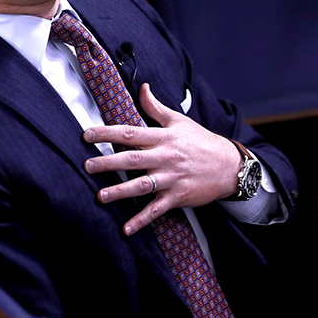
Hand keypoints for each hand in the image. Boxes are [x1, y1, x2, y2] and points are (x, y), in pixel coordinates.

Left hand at [82, 83, 241, 234]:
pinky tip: (127, 229)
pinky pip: (156, 210)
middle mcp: (165, 157)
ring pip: (142, 185)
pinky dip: (142, 220)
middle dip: (108, 162)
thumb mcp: (179, 121)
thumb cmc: (202, 141)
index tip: (87, 134)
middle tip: (87, 165)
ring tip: (100, 196)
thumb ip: (156, 108)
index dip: (107, 133)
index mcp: (163, 138)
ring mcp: (171, 178)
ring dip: (120, 192)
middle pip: (132, 159)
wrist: (230, 165)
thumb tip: (142, 88)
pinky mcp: (177, 196)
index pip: (131, 133)